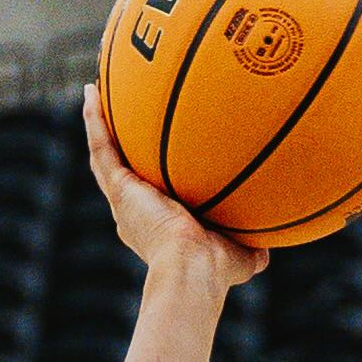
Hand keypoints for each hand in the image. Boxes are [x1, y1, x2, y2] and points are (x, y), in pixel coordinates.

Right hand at [80, 85, 267, 285]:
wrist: (193, 269)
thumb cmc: (216, 270)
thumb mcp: (240, 256)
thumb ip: (252, 248)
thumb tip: (269, 246)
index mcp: (155, 226)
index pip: (147, 196)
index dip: (144, 176)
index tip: (149, 158)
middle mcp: (135, 212)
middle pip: (120, 170)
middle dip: (117, 144)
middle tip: (116, 116)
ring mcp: (124, 199)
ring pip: (103, 154)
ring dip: (98, 123)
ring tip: (95, 93)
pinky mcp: (120, 187)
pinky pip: (102, 146)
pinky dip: (94, 118)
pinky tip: (92, 91)